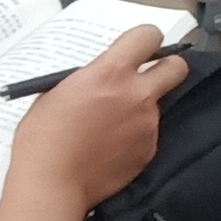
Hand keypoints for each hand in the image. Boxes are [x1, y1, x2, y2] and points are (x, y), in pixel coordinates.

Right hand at [2, 21, 176, 212]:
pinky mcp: (149, 150)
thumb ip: (88, 79)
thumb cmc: (43, 137)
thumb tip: (101, 76)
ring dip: (141, 109)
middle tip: (148, 78)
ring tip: (110, 126)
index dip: (145, 40)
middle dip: (166, 68)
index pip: (148, 36)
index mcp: (110, 73)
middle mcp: (137, 94)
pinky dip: (135, 136)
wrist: (52, 184)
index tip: (138, 49)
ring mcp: (147, 123)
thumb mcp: (58, 92)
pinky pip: (149, 134)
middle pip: (177, 67)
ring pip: (158, 104)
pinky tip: (111, 147)